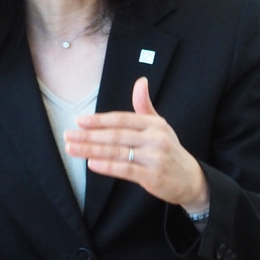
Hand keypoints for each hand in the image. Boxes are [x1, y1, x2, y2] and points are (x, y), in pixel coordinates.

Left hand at [65, 77, 207, 212]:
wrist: (190, 179)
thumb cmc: (169, 150)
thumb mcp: (159, 126)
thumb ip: (144, 106)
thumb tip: (140, 81)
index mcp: (155, 124)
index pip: (123, 119)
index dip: (100, 120)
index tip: (80, 121)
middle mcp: (156, 138)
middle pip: (117, 135)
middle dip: (90, 135)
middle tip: (68, 135)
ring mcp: (155, 158)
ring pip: (117, 152)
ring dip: (91, 150)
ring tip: (72, 148)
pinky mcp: (153, 176)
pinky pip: (126, 170)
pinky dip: (107, 166)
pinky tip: (91, 163)